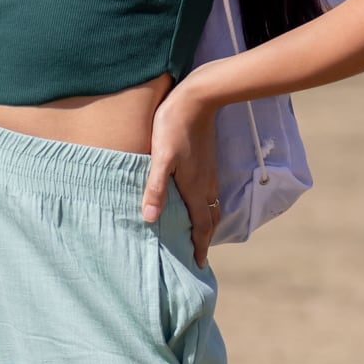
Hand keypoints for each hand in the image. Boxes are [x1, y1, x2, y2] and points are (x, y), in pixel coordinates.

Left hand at [143, 81, 220, 263]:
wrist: (197, 99)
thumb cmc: (174, 126)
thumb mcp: (160, 158)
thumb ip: (155, 188)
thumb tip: (150, 219)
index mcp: (195, 188)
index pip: (202, 225)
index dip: (200, 245)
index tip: (198, 264)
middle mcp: (206, 185)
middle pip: (210, 219)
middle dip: (205, 239)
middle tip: (198, 255)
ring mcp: (209, 173)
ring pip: (212, 207)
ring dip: (207, 224)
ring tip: (199, 235)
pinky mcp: (207, 163)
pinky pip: (211, 194)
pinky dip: (207, 208)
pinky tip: (197, 204)